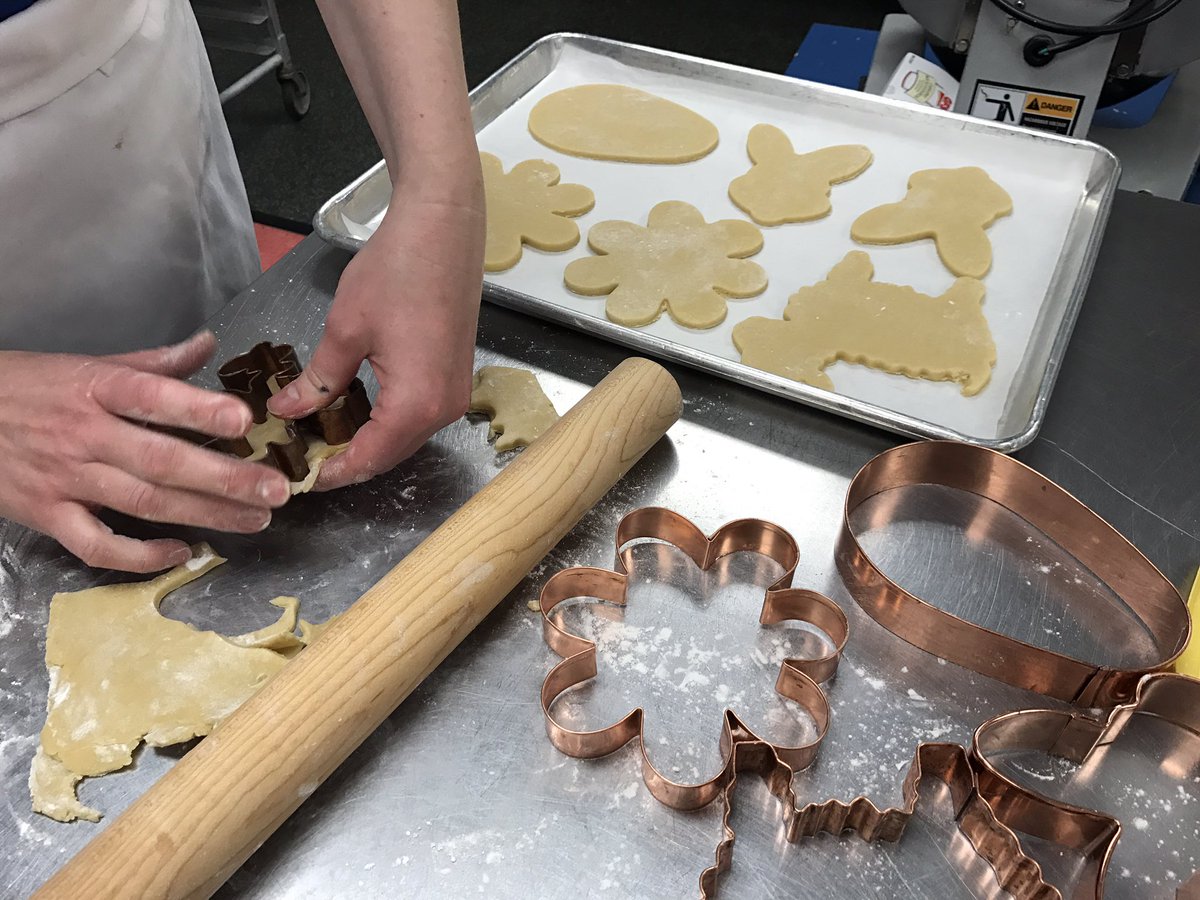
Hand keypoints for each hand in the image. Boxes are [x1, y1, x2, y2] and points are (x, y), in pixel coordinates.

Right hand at [0, 332, 291, 571]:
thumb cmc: (25, 388)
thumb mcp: (85, 364)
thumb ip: (151, 363)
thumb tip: (207, 346)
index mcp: (94, 388)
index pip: (152, 396)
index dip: (198, 409)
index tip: (244, 421)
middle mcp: (83, 435)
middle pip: (161, 460)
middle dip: (224, 477)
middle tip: (275, 489)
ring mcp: (64, 479)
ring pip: (144, 502)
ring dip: (205, 514)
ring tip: (256, 518)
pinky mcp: (46, 515)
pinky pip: (98, 545)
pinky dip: (141, 555)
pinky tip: (182, 550)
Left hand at [268, 174, 485, 488]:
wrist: (443, 227)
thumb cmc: (397, 271)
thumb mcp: (344, 330)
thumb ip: (316, 381)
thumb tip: (286, 411)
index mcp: (416, 405)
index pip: (367, 459)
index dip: (329, 472)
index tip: (294, 478)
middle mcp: (444, 410)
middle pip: (389, 455)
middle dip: (346, 461)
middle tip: (300, 458)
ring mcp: (455, 394)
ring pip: (404, 437)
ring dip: (366, 442)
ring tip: (319, 437)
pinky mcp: (455, 376)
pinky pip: (417, 415)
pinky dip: (385, 421)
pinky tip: (353, 411)